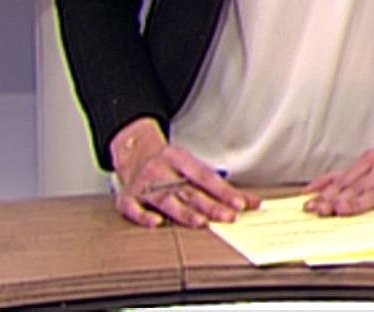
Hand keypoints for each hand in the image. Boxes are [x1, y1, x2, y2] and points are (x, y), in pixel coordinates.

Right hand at [109, 117, 255, 228]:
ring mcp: (143, 184)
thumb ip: (213, 183)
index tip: (241, 203)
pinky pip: (133, 208)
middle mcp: (161, 170)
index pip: (205, 176)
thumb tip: (246, 201)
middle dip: (210, 205)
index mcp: (178, 158)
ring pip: (166, 200)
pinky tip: (156, 223)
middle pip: (189, 191)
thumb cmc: (166, 162)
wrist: (131, 150)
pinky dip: (143, 216)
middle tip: (229, 217)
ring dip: (184, 213)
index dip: (224, 191)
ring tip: (201, 222)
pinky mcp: (127, 198)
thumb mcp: (188, 163)